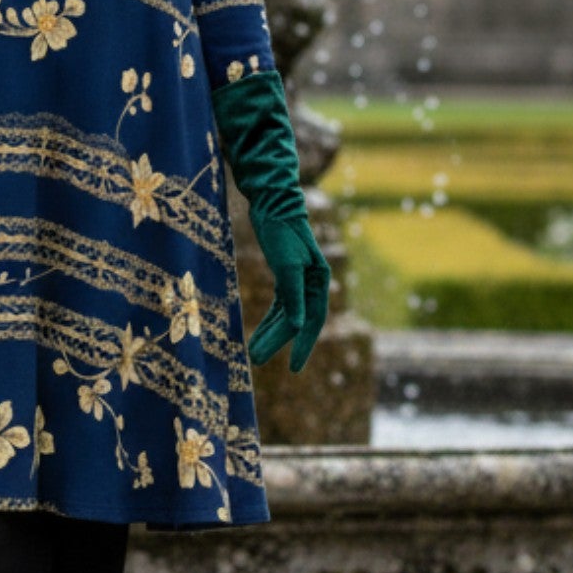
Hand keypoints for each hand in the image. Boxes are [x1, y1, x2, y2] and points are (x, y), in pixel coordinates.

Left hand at [246, 212, 330, 372]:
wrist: (272, 204)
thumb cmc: (282, 232)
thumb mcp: (287, 265)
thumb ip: (292, 294)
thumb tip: (297, 328)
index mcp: (318, 282)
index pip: (312, 321)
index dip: (303, 346)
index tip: (292, 368)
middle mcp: (312, 284)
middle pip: (297, 322)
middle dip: (278, 342)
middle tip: (258, 361)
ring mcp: (298, 282)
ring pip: (286, 317)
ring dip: (270, 334)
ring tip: (253, 354)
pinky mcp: (284, 277)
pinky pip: (279, 308)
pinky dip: (268, 322)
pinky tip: (256, 335)